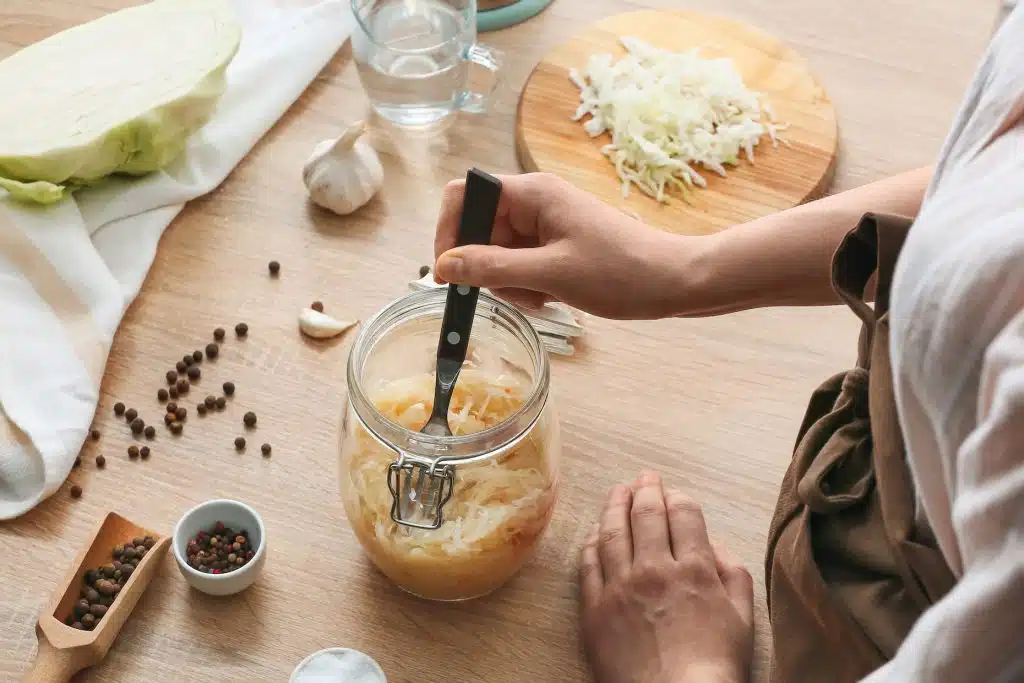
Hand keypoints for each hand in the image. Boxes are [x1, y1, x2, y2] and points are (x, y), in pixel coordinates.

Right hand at [433, 173, 699, 319]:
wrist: (674, 283)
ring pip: (497, 254)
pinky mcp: (556, 245)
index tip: (450, 272)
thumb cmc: (621, 272)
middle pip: (478, 230)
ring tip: (545, 295)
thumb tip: (444, 266)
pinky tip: (554, 297)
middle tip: (515, 290)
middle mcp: (535, 202)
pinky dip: (528, 286)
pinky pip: (520, 265)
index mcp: (532, 193)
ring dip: (510, 282)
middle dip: (487, 267)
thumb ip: (492, 268)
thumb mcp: (550, 274)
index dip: (448, 231)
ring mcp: (546, 225)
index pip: (463, 195)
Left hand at [581, 473, 753, 682]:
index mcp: (693, 569)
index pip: (684, 515)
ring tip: (618, 491)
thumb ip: (732, 574)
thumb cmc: (714, 667)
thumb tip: (713, 546)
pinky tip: (596, 532)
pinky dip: (592, 542)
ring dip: (615, 505)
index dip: (679, 498)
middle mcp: (654, 569)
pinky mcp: (595, 608)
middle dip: (647, 491)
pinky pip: (588, 564)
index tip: (674, 492)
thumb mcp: (743, 618)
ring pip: (613, 532)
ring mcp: (620, 587)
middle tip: (645, 478)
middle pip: (647, 516)